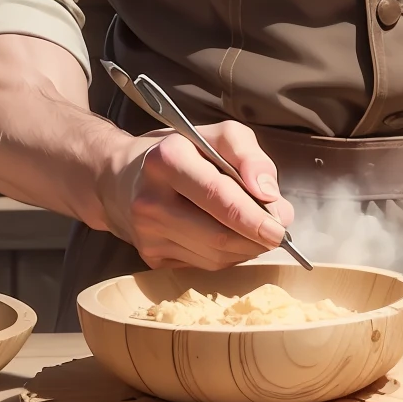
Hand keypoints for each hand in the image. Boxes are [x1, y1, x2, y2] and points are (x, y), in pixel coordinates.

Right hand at [98, 121, 297, 269]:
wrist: (122, 177)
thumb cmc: (181, 152)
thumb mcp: (218, 135)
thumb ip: (250, 157)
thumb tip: (269, 194)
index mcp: (167, 160)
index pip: (217, 196)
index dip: (252, 217)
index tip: (280, 228)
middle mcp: (151, 199)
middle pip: (217, 235)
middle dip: (255, 238)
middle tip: (277, 233)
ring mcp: (147, 233)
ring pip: (214, 257)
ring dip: (244, 249)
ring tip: (253, 231)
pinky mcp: (149, 256)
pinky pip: (202, 266)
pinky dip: (226, 256)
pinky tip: (228, 238)